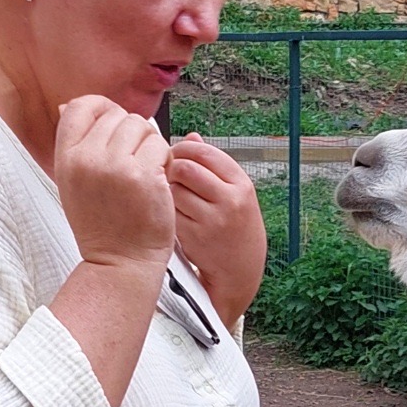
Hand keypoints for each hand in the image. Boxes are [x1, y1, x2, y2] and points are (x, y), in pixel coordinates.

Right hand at [55, 95, 174, 273]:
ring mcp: (116, 166)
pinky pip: (160, 145)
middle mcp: (88, 159)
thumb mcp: (72, 182)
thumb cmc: (102, 226)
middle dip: (131, 133)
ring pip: (141, 126)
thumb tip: (69, 106)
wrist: (121, 262)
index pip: (80, 106)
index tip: (114, 120)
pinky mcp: (144, 175)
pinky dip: (164, 159)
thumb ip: (75, 145)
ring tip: (144, 171)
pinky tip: (156, 180)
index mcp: (67, 159)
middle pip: (117, 115)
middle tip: (133, 160)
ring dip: (150, 145)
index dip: (101, 107)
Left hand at [169, 135, 266, 324]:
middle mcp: (229, 200)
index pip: (205, 152)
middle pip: (186, 168)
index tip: (177, 153)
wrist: (241, 270)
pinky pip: (170, 211)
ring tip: (171, 193)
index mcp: (241, 184)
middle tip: (167, 171)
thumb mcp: (235, 194)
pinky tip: (170, 212)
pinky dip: (165, 208)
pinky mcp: (193, 237)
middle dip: (171, 166)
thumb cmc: (236, 228)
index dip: (185, 149)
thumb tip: (191, 136)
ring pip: (174, 189)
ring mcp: (211, 220)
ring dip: (166, 188)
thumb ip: (213, 166)